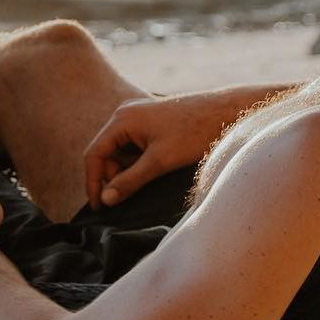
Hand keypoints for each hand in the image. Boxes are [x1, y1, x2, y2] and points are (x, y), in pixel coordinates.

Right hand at [83, 93, 234, 210]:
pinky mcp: (152, 123)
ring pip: (122, 151)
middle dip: (113, 176)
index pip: (94, 154)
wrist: (226, 112)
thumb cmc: (194, 132)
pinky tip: (156, 169)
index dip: (93, 182)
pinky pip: (135, 146)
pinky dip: (139, 161)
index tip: (100, 207)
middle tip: (129, 195)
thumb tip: (106, 199)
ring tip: (149, 180)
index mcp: (122, 119)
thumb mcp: (159, 161)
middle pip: (106, 153)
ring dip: (128, 170)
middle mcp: (126, 115)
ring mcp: (139, 117)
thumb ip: (130, 181)